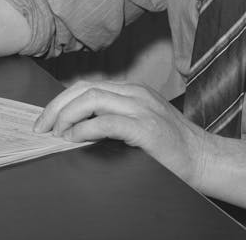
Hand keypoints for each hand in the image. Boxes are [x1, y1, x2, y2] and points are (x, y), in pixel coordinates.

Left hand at [33, 80, 212, 184]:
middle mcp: (135, 93)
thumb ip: (113, 118)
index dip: (61, 101)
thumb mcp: (139, 123)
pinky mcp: (146, 128)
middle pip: (84, 88)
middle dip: (57, 106)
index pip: (87, 86)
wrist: (204, 159)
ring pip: (93, 99)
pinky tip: (75, 138)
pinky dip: (85, 129)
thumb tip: (75, 127)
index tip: (46, 120)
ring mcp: (142, 108)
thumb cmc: (171, 146)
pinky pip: (108, 122)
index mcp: (132, 90)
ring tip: (57, 133)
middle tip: (42, 127)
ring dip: (67, 115)